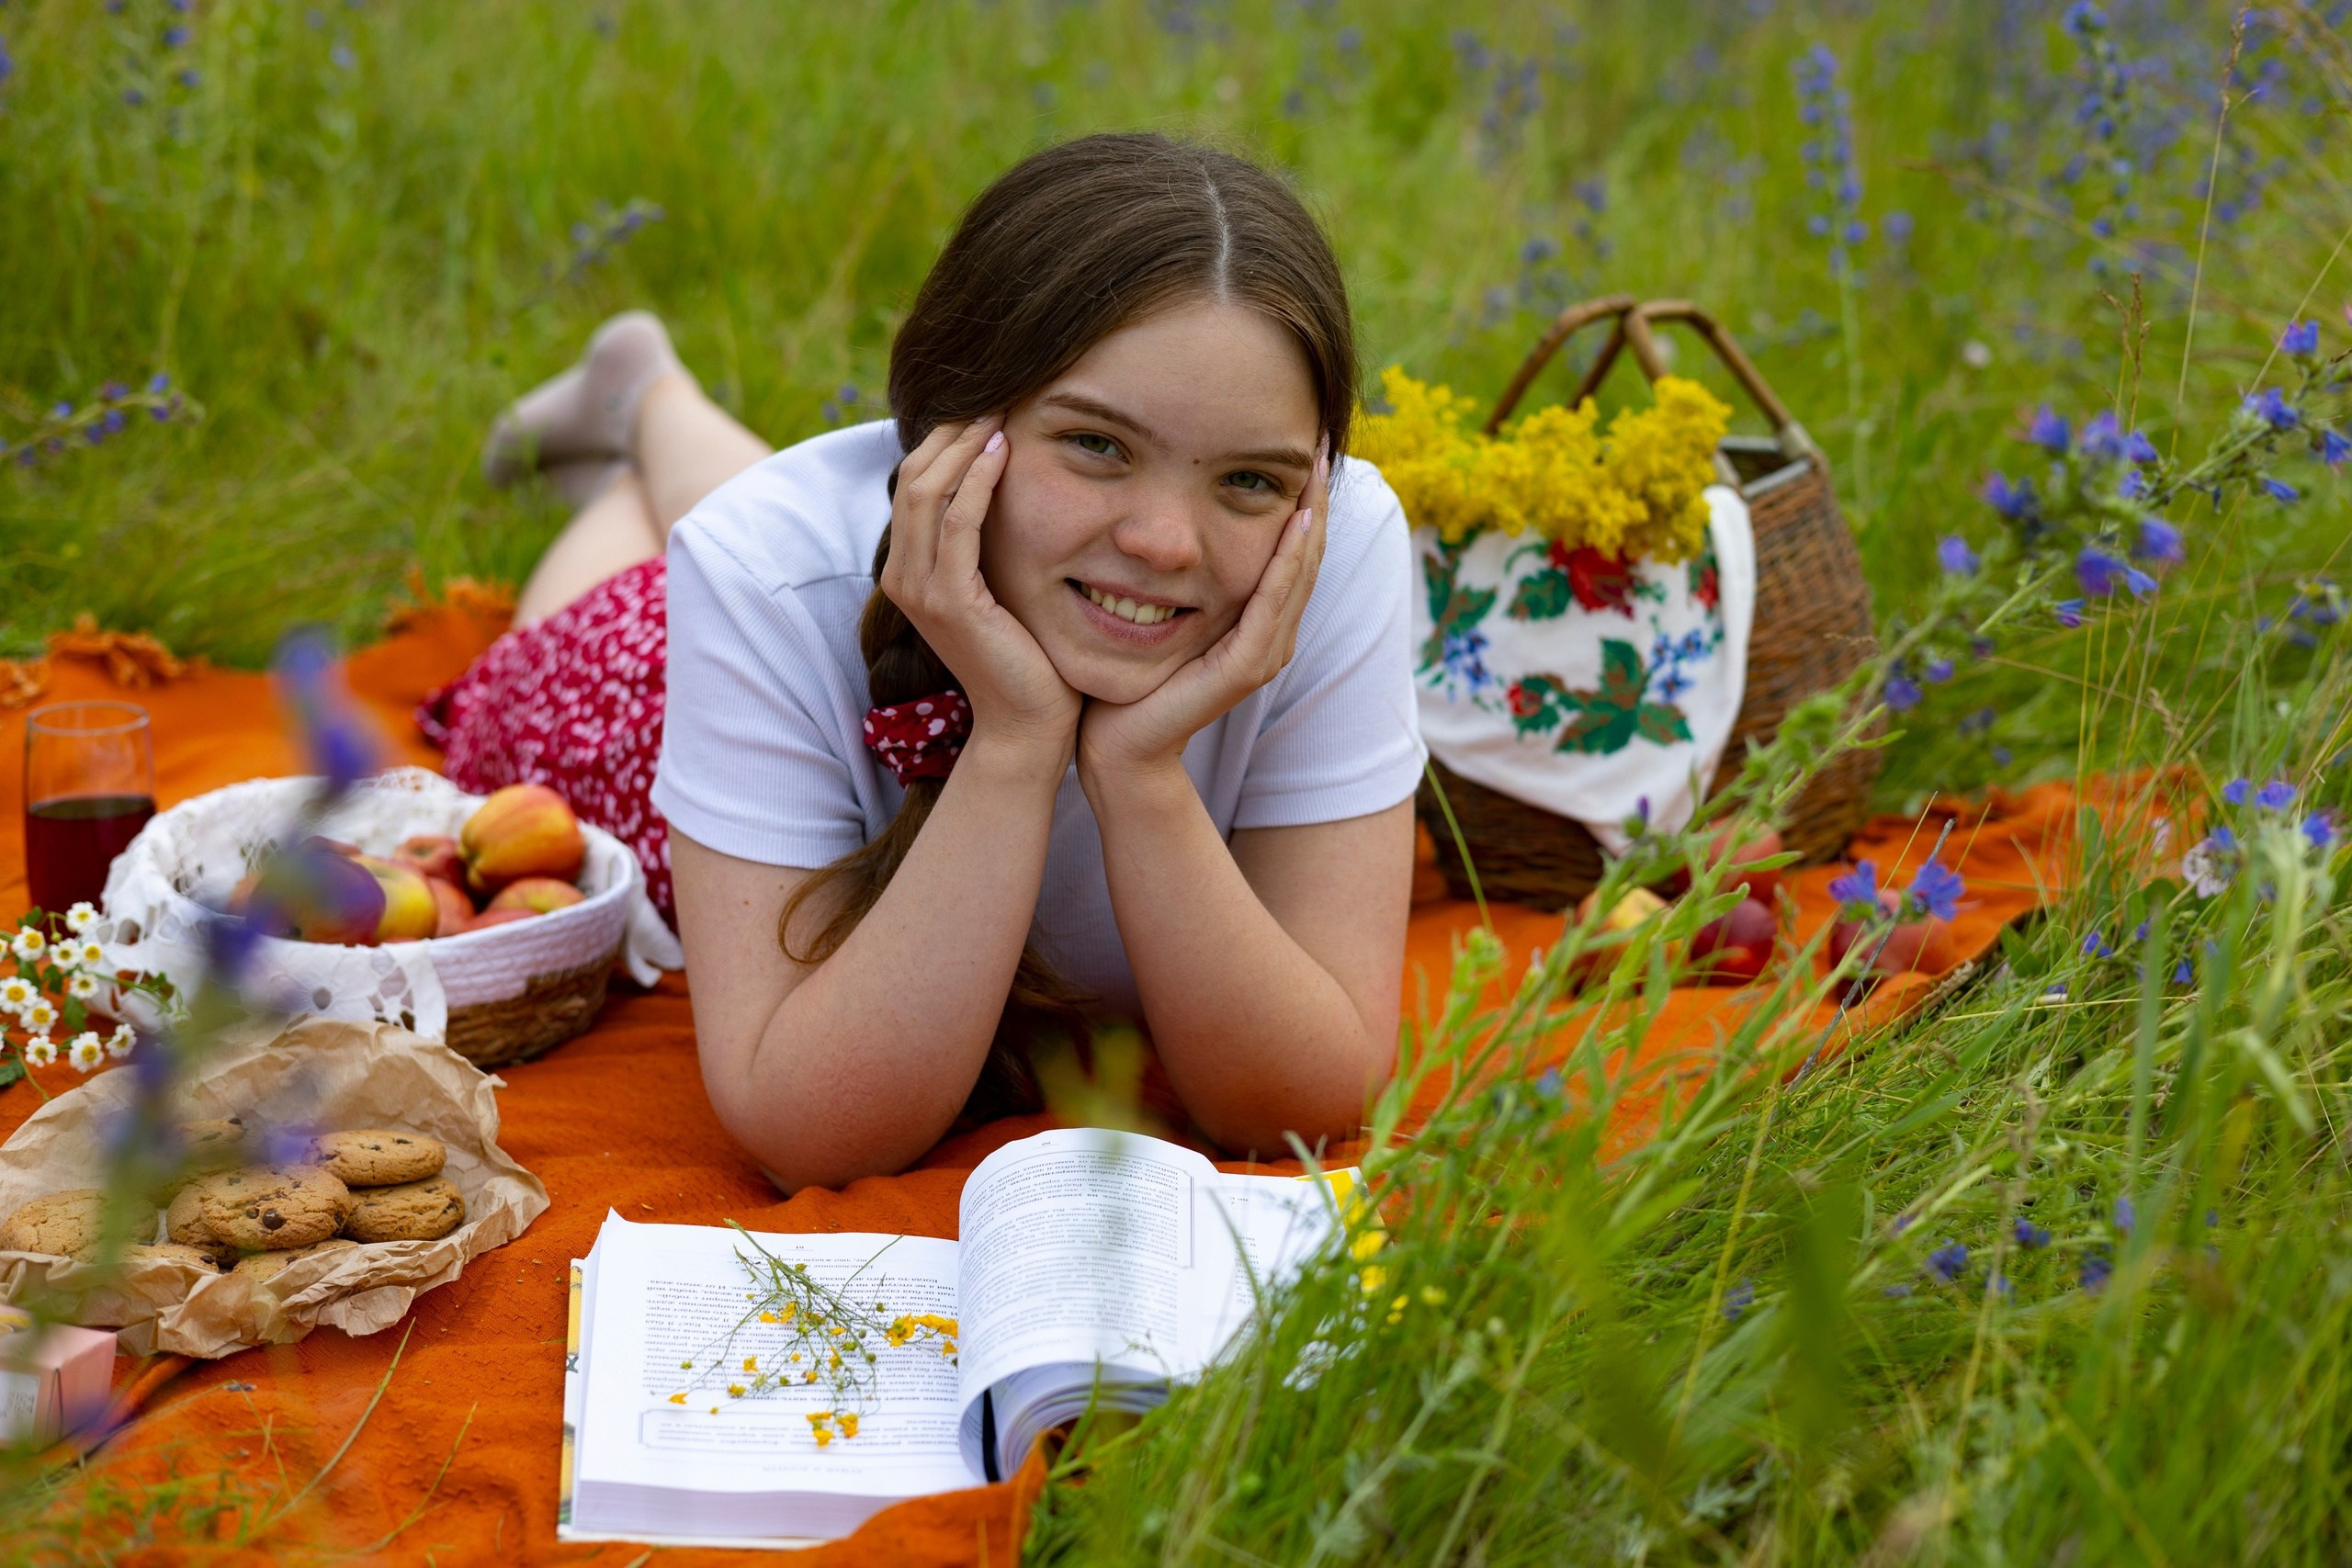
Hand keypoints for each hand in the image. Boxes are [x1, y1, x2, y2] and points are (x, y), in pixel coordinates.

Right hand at [884, 417, 1080, 763]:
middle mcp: (902, 577)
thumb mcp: (998, 587)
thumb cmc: (1025, 655)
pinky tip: (1005, 453)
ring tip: (999, 414)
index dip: (944, 441)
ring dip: (964, 446)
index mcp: (908, 570)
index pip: (914, 484)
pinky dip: (979, 480)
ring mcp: (920, 590)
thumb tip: (1003, 488)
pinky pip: (957, 521)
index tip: (986, 410)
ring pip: (928, 490)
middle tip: (994, 398)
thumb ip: (986, 545)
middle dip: (952, 432)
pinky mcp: (950, 601)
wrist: (1029, 723)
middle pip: (913, 477)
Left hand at [1079, 449, 1328, 786]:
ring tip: (1318, 468)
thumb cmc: (1125, 677)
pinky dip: (1287, 560)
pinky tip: (1295, 521)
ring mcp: (1263, 653)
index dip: (1303, 500)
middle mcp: (1271, 636)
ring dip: (1312, 518)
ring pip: (1300, 573)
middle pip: (1307, 555)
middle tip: (1323, 441)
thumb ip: (1174, 573)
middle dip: (1316, 497)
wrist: (1112, 746)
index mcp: (1256, 622)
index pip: (1290, 550)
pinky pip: (1273, 602)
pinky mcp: (1245, 667)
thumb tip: (1164, 516)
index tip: (1305, 445)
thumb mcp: (1154, 608)